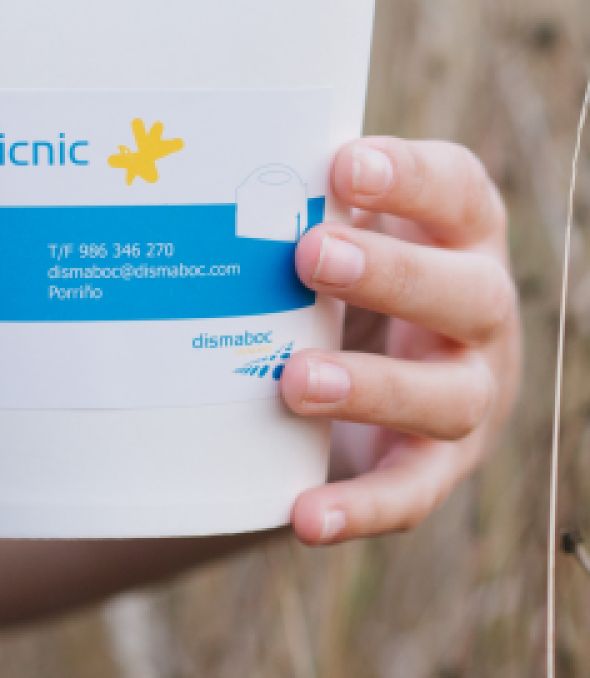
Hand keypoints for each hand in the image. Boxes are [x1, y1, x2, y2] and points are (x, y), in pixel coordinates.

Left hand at [282, 138, 519, 544]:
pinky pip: (412, 492)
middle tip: (310, 255)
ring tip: (295, 381)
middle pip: (465, 293)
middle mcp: (479, 311)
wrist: (370, 370)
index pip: (457, 192)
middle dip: (390, 274)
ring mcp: (469, 392)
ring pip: (446, 398)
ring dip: (371, 389)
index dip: (411, 179)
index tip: (344, 166)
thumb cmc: (341, 276)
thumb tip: (199, 164)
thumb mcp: (336, 228)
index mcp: (457, 235)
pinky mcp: (439, 464)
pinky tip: (305, 515)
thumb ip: (301, 200)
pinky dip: (361, 507)